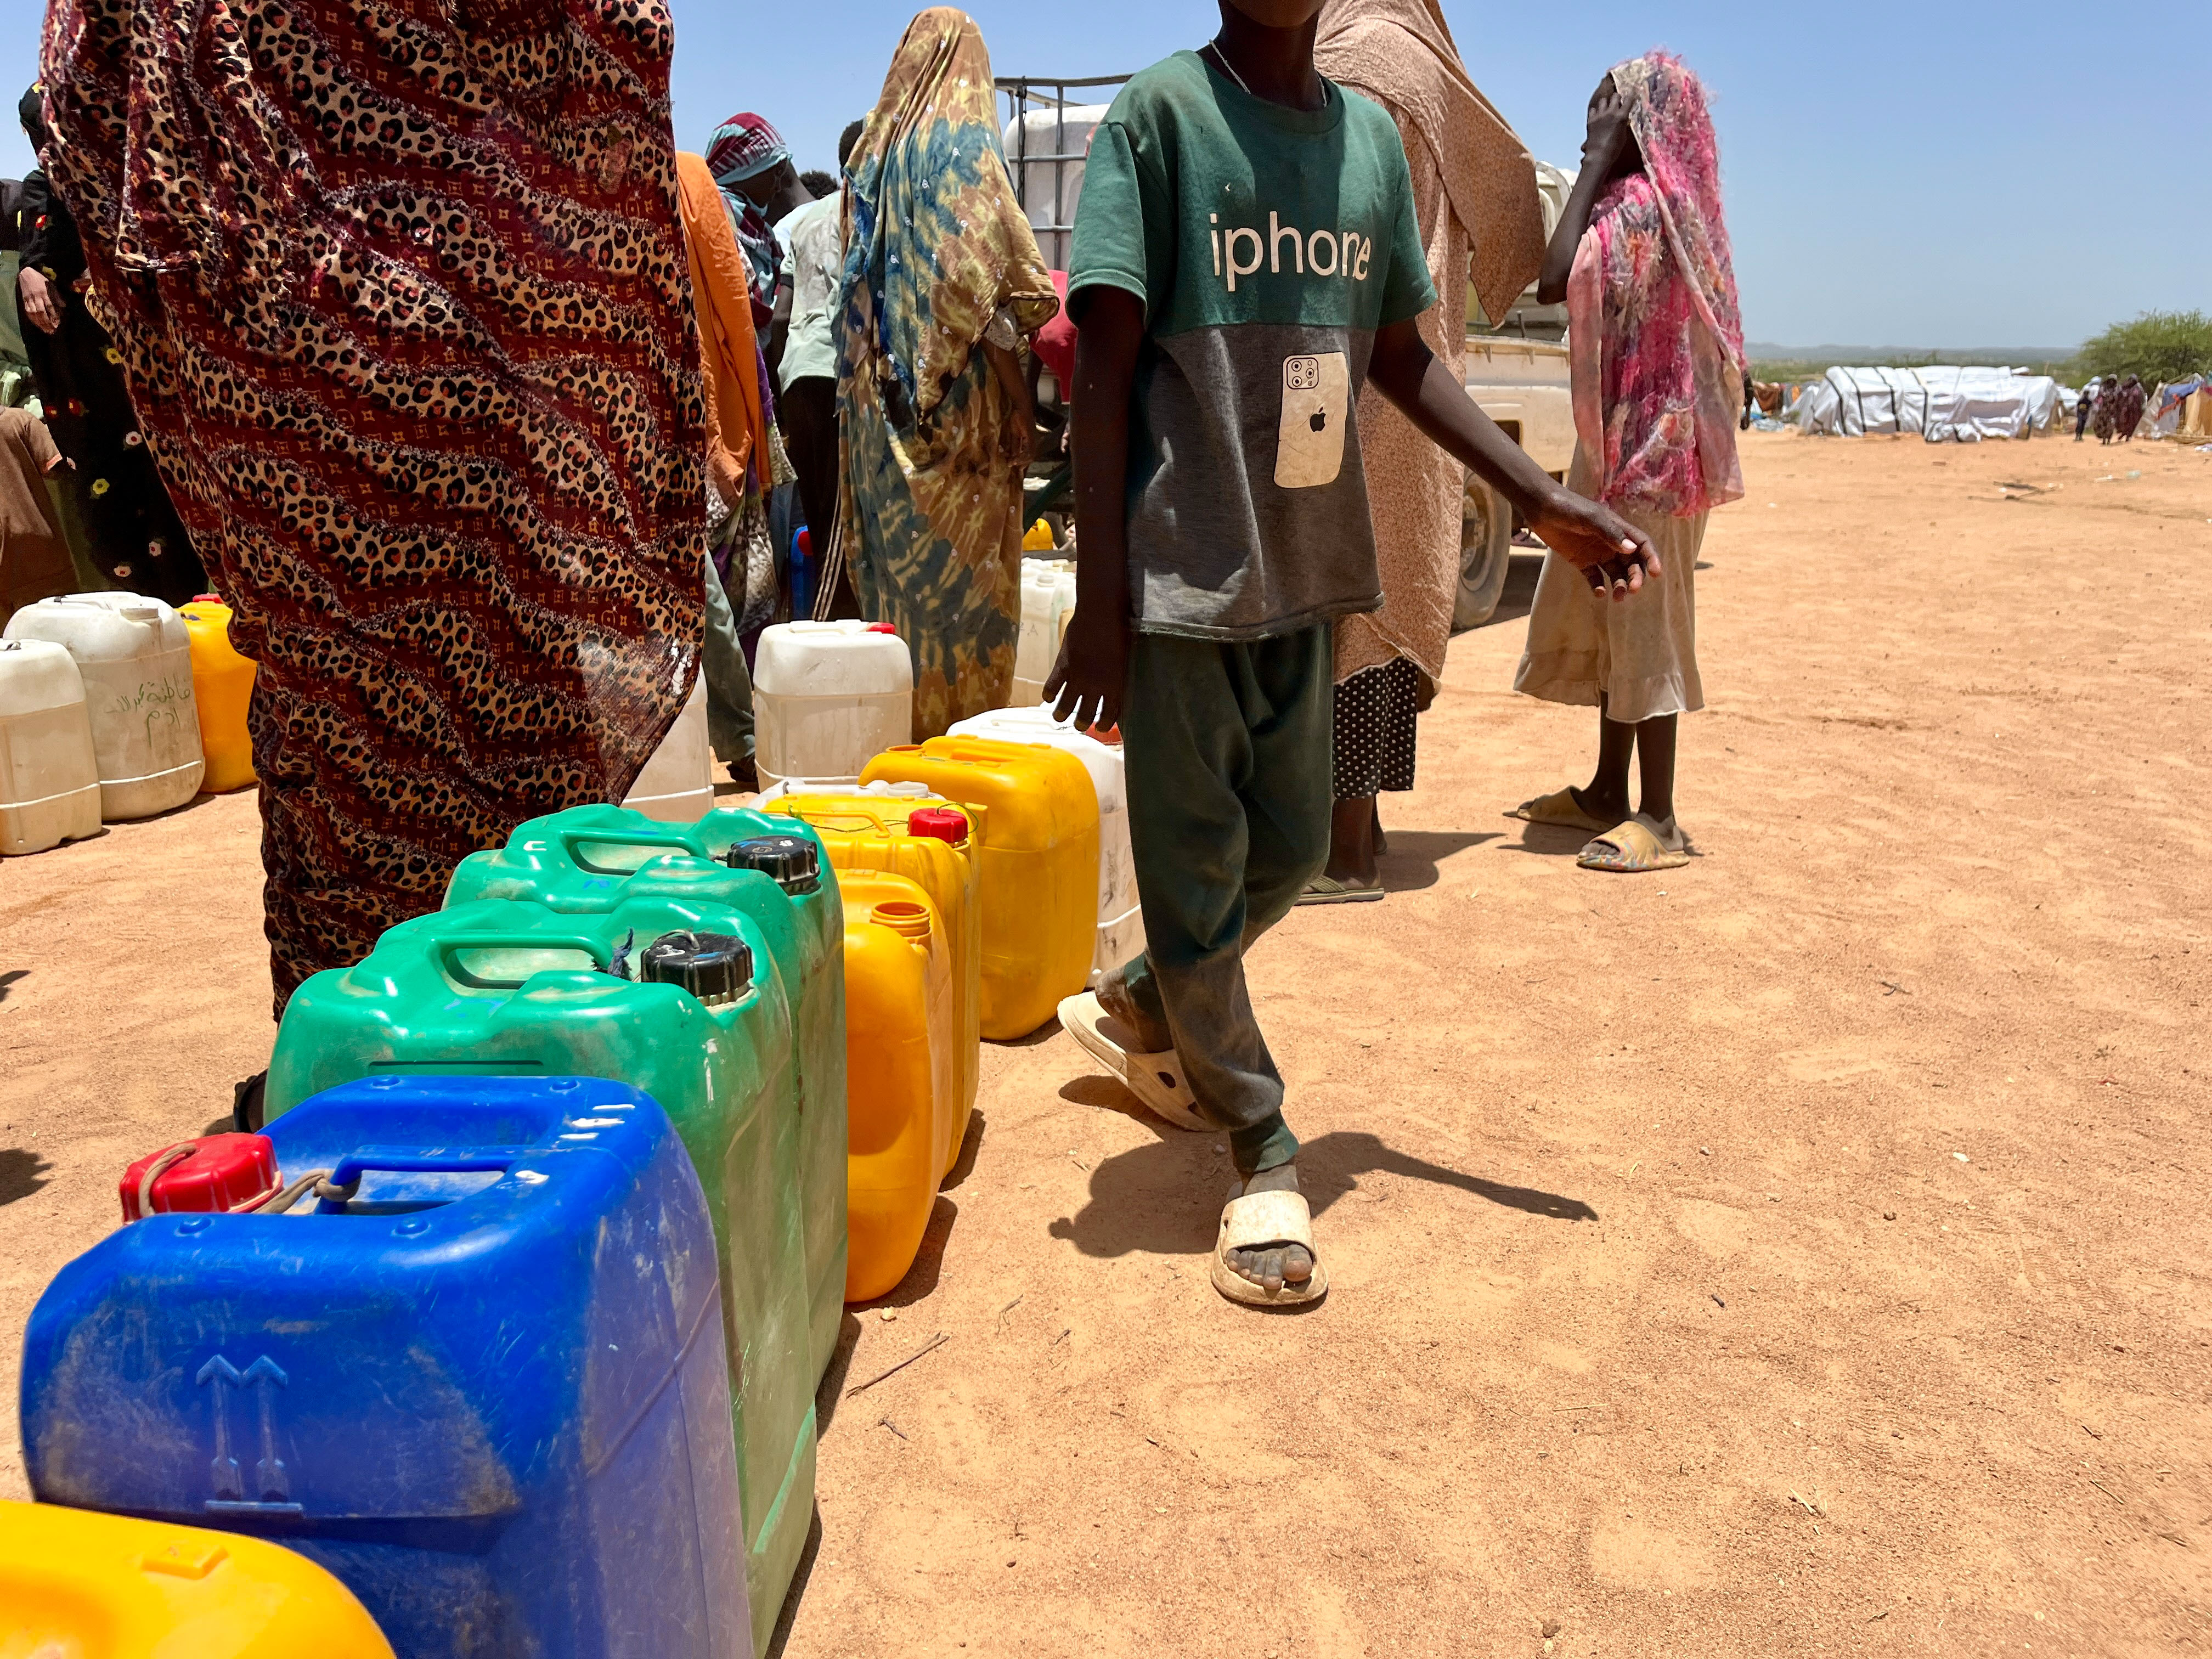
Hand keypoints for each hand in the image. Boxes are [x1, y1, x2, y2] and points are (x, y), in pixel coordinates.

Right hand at [17, 266, 59, 333]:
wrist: (26, 273)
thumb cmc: (41, 280)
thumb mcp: (51, 285)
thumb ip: (57, 296)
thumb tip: (64, 306)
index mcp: (44, 293)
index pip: (49, 306)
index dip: (53, 316)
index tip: (57, 323)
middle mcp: (36, 297)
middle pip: (41, 312)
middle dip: (46, 322)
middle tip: (52, 330)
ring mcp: (29, 299)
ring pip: (33, 313)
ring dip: (39, 323)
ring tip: (45, 330)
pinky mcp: (24, 300)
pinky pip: (27, 311)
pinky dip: (32, 318)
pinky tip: (36, 324)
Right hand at [1044, 602, 1127, 732]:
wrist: (1100, 615)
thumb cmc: (1118, 632)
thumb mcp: (1123, 658)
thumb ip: (1116, 675)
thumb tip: (1112, 685)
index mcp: (1114, 685)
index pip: (1110, 713)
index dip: (1104, 724)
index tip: (1100, 728)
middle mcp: (1095, 686)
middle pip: (1087, 714)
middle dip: (1082, 723)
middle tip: (1080, 724)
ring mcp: (1077, 678)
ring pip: (1066, 706)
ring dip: (1062, 714)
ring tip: (1060, 717)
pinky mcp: (1063, 667)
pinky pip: (1052, 687)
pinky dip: (1049, 694)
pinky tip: (1048, 697)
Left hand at [1528, 484, 1660, 601]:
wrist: (1542, 508)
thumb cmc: (1569, 507)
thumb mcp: (1591, 518)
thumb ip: (1610, 533)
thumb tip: (1631, 550)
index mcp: (1618, 529)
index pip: (1641, 544)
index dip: (1651, 558)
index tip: (1657, 573)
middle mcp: (1611, 543)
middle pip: (1631, 563)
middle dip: (1635, 577)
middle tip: (1633, 589)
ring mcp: (1597, 553)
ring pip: (1615, 573)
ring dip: (1619, 585)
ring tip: (1617, 597)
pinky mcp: (1582, 562)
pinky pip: (1595, 578)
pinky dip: (1598, 587)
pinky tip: (1598, 593)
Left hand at [1582, 81, 1629, 172]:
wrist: (1599, 155)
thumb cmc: (1614, 148)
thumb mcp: (1623, 135)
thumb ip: (1623, 124)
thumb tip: (1624, 119)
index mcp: (1622, 116)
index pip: (1629, 99)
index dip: (1631, 95)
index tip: (1632, 92)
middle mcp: (1611, 112)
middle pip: (1615, 96)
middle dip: (1617, 98)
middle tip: (1617, 102)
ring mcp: (1600, 115)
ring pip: (1603, 100)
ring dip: (1606, 103)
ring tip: (1606, 109)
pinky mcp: (1591, 119)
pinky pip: (1593, 109)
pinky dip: (1596, 111)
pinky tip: (1598, 116)